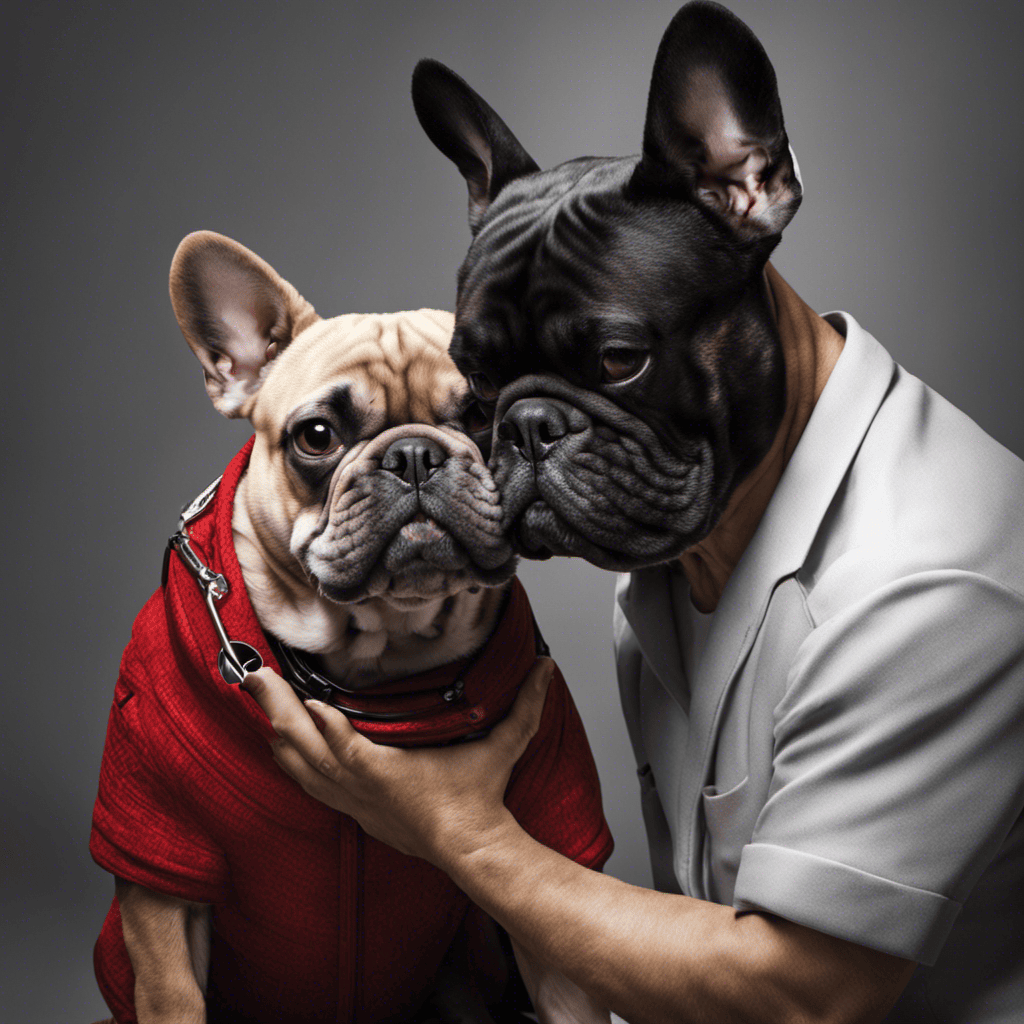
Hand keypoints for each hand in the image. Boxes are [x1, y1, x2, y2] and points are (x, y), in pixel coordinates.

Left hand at [240, 658, 552, 867]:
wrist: (471, 849)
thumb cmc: (477, 798)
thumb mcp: (503, 746)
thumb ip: (525, 706)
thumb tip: (546, 669)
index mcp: (389, 772)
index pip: (344, 745)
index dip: (320, 722)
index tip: (301, 694)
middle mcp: (362, 787)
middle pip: (306, 749)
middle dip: (276, 711)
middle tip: (253, 679)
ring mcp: (354, 802)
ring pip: (301, 768)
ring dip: (279, 734)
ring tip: (259, 702)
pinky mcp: (355, 811)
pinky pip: (312, 785)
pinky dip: (294, 762)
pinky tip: (281, 747)